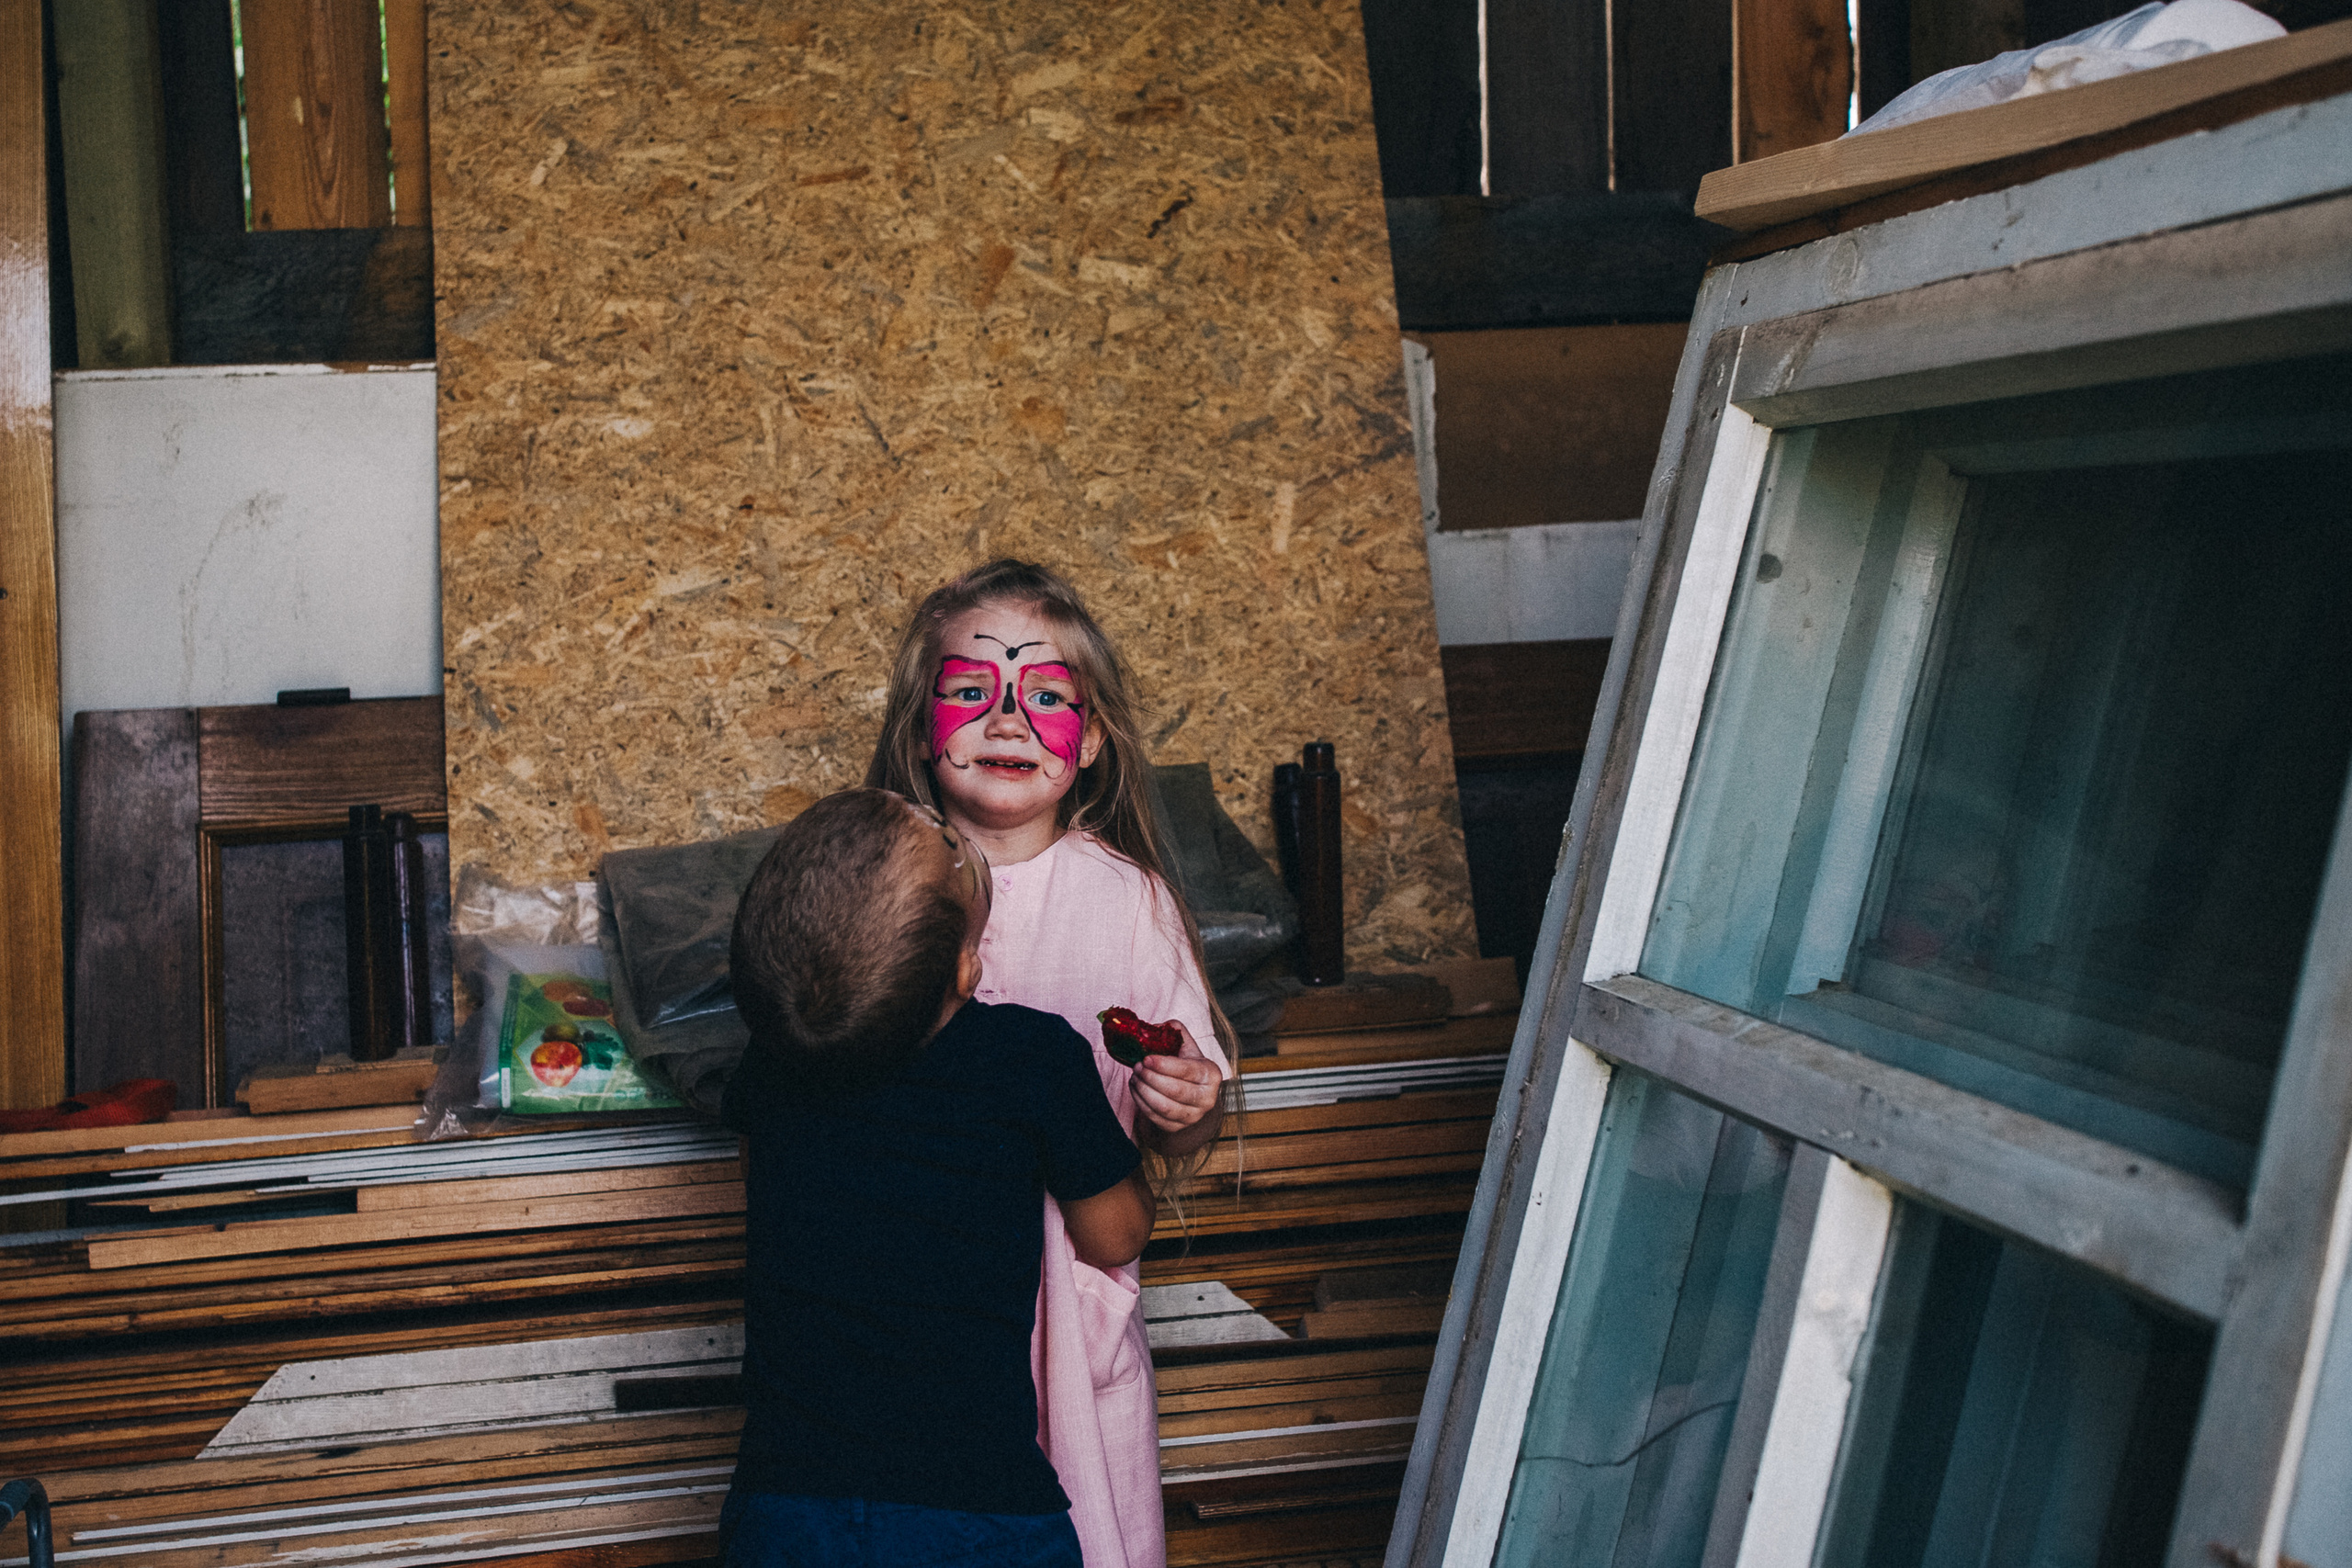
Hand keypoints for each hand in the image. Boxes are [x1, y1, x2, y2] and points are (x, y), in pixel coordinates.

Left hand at [1131, 1022, 1221, 1139]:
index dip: (1164, 1065)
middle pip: (1174, 1090)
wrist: (1193, 1095)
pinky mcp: (1178, 1127)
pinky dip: (1141, 1103)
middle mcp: (1207, 1098)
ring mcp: (1193, 1116)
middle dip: (1150, 1077)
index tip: (1146, 1058)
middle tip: (1137, 1066)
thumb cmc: (1188, 1067)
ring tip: (1135, 1077)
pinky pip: (1155, 1117)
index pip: (1186, 1071)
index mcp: (1211, 1075)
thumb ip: (1175, 1032)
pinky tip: (1136, 1089)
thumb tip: (1157, 1026)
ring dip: (1143, 1090)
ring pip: (1163, 1106)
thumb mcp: (1187, 1048)